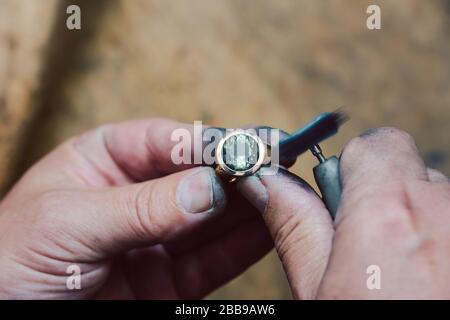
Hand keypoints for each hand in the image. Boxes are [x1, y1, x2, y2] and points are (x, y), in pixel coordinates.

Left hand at [0, 119, 272, 298]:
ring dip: (248, 205)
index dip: (206, 143)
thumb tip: (206, 188)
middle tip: (276, 166)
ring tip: (283, 193)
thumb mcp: (68, 222)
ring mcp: (155, 239)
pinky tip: (269, 227)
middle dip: (236, 172)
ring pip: (212, 218)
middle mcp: (136, 196)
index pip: (165, 142)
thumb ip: (140, 207)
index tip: (243, 147)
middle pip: (197, 176)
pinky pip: (213, 259)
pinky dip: (243, 245)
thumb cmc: (10, 263)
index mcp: (104, 162)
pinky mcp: (167, 280)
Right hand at [239, 127, 449, 298]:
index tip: (347, 201)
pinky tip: (435, 282)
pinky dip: (445, 244)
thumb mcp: (321, 293)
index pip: (377, 144)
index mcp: (391, 211)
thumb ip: (296, 225)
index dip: (355, 169)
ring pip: (442, 204)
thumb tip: (264, 182)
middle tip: (374, 254)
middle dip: (388, 201)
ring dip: (423, 227)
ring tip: (410, 278)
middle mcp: (447, 209)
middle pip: (412, 174)